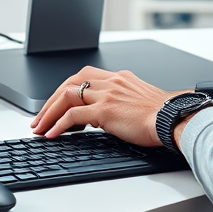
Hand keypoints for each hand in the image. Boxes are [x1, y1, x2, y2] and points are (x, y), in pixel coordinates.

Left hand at [30, 66, 186, 147]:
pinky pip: (72, 115)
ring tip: (40, 127)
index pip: (84, 77)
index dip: (66, 90)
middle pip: (71, 82)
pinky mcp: (105, 111)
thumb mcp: (140, 100)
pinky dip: (58, 124)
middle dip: (51, 100)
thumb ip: (123, 101)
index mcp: (120, 78)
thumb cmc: (163, 115)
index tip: (56, 104)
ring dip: (49, 112)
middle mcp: (111, 82)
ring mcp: (107, 94)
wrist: (173, 118)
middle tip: (40, 117)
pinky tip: (52, 134)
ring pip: (67, 95)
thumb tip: (109, 115)